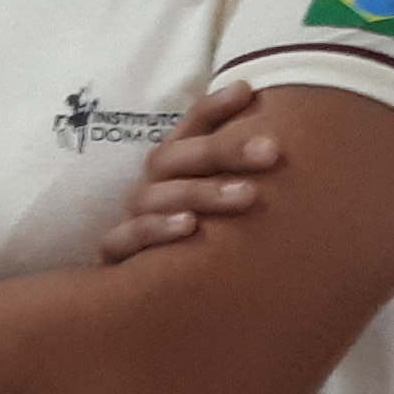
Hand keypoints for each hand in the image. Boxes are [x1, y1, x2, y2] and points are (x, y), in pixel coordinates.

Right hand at [97, 80, 287, 263]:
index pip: (188, 130)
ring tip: (245, 194)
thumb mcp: (213, 206)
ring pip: (155, 197)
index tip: (247, 91)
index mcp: (170, 172)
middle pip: (174, 159)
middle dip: (223, 151)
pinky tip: (189, 227)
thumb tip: (280, 135)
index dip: (213, 109)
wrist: (138, 303)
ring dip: (200, 192)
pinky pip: (125, 240)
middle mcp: (148, 191)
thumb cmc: (189, 247)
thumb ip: (239, 175)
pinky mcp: (113, 258)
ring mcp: (129, 221)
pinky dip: (154, 230)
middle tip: (272, 151)